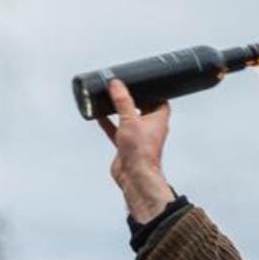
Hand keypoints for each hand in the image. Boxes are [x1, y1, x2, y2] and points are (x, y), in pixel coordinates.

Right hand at [97, 79, 175, 222]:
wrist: (134, 177)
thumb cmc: (141, 152)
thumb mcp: (130, 120)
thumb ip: (123, 101)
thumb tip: (117, 84)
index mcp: (158, 119)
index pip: (160, 100)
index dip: (153, 91)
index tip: (143, 82)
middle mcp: (149, 128)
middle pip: (142, 108)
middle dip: (133, 99)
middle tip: (123, 87)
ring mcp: (137, 137)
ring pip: (127, 119)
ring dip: (119, 110)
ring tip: (109, 97)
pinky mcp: (125, 146)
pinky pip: (116, 130)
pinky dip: (108, 123)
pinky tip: (99, 115)